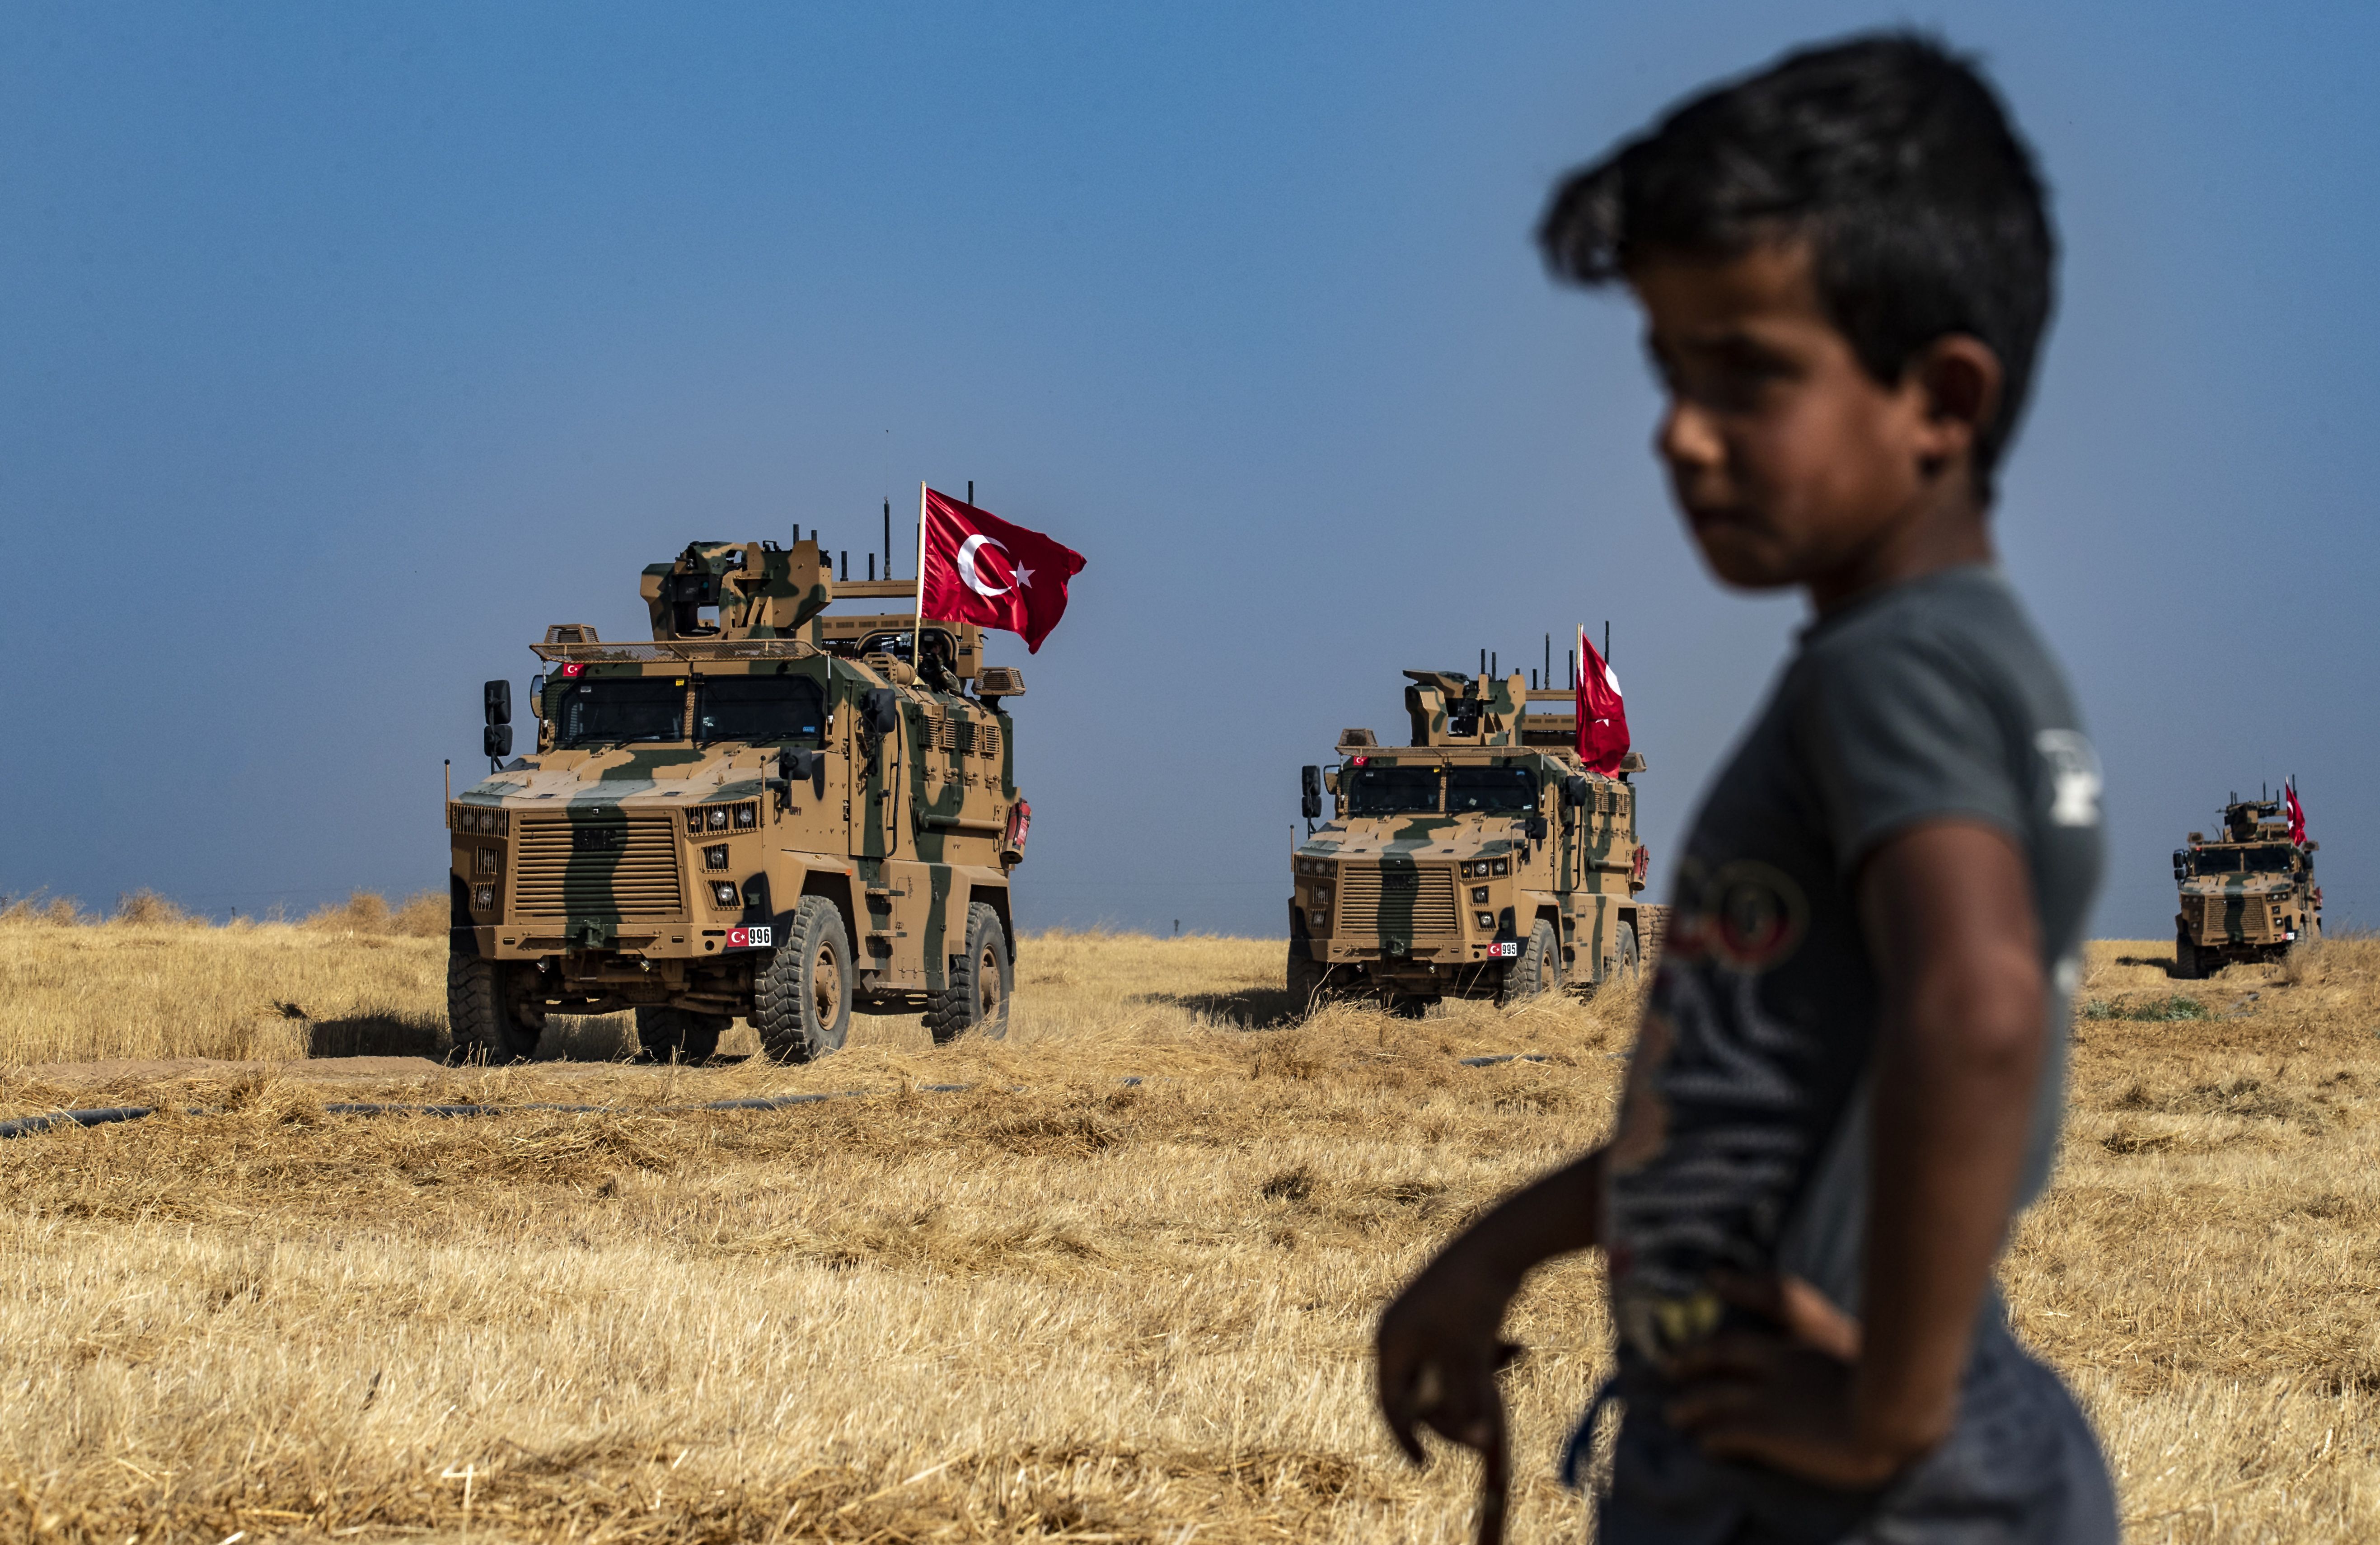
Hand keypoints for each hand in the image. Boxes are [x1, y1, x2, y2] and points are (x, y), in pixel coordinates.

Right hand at [1375, 1242, 1523, 1463]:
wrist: (1496, 1245)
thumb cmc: (1473, 1300)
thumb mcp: (1469, 1358)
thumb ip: (1469, 1404)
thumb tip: (1479, 1446)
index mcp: (1390, 1340)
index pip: (1390, 1401)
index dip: (1406, 1436)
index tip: (1424, 1463)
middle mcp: (1401, 1331)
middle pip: (1420, 1391)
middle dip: (1453, 1409)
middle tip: (1486, 1428)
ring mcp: (1425, 1322)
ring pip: (1446, 1374)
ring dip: (1473, 1384)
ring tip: (1503, 1367)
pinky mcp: (1449, 1315)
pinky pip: (1460, 1355)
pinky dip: (1483, 1361)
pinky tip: (1513, 1348)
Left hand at [1663, 1273, 1918, 1490]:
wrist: (1897, 1416)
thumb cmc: (1899, 1386)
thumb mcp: (1874, 1353)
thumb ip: (1848, 1343)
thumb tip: (1834, 1341)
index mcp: (1809, 1339)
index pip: (1768, 1304)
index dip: (1738, 1287)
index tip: (1713, 1278)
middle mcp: (1782, 1362)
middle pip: (1723, 1352)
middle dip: (1692, 1359)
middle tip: (1668, 1365)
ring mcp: (1771, 1396)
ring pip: (1714, 1398)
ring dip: (1690, 1406)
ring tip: (1674, 1415)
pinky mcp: (1768, 1430)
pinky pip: (1728, 1434)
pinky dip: (1713, 1440)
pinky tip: (1705, 1447)